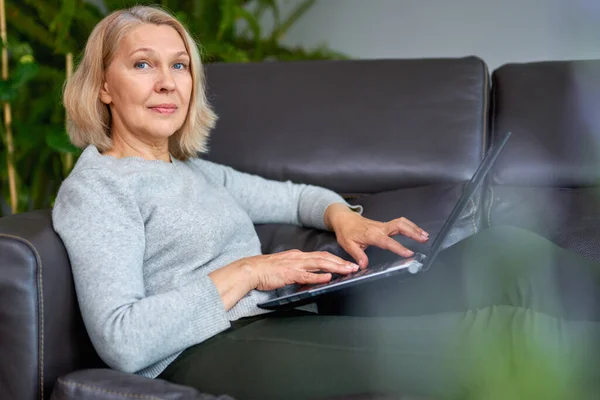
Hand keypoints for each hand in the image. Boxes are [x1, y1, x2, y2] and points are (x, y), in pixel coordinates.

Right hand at [240, 249, 360, 290]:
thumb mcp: (285, 265)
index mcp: (298, 256)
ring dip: (335, 267)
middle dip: (341, 262)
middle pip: (324, 258)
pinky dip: (318, 276)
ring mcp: (294, 265)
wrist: (250, 269)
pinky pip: (306, 276)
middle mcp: (298, 258)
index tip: (347, 263)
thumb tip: (309, 274)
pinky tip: (328, 277)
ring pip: (319, 264)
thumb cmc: (265, 270)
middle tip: (355, 266)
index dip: (335, 259)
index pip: (321, 255)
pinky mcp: (289, 274)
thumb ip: (297, 268)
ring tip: (348, 270)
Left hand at [324, 203, 428, 268]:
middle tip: (424, 239)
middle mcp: (380, 228)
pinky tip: (417, 231)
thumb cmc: (346, 231)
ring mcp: (383, 225)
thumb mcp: (348, 245)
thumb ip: (358, 255)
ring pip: (401, 223)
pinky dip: (410, 226)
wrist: (344, 218)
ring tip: (425, 236)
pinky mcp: (385, 224)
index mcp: (371, 234)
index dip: (399, 248)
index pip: (388, 242)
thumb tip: (364, 265)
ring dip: (414, 228)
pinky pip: (399, 223)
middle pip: (399, 226)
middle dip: (413, 232)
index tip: (409, 253)